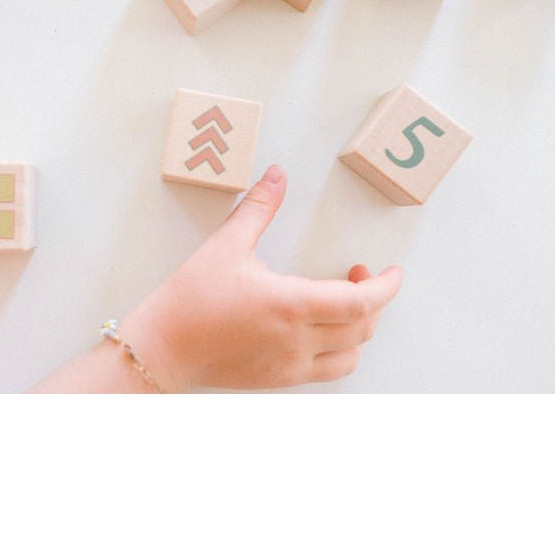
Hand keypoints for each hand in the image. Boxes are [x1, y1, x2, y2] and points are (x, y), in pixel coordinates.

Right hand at [120, 165, 403, 390]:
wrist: (162, 349)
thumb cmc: (190, 299)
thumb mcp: (226, 245)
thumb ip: (258, 207)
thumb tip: (277, 175)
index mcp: (290, 304)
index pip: (360, 302)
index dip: (385, 287)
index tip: (392, 272)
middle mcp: (298, 340)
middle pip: (362, 327)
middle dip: (373, 299)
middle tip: (359, 273)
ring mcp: (291, 364)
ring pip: (350, 353)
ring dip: (359, 328)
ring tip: (342, 303)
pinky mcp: (280, 379)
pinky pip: (328, 370)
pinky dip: (339, 350)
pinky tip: (320, 329)